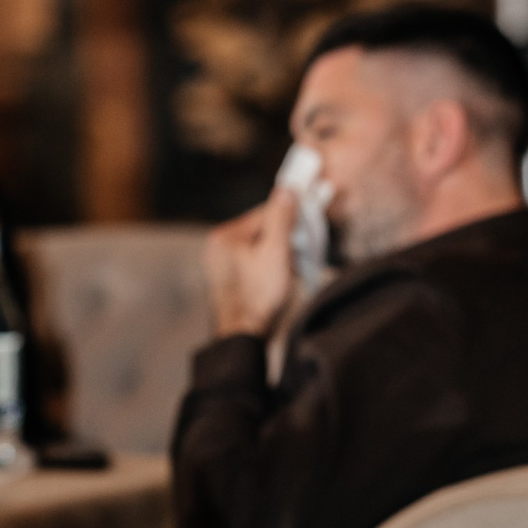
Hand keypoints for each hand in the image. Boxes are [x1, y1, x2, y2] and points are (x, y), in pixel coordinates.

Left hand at [203, 190, 297, 338]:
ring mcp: (221, 266)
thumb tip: (286, 189)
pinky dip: (272, 268)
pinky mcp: (229, 281)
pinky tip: (282, 280)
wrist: (243, 338)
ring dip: (281, 254)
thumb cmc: (259, 297)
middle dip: (286, 239)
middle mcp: (217, 248)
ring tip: (292, 270)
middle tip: (302, 251)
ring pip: (261, 248)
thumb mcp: (276, 251)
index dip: (290, 215)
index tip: (311, 216)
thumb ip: (281, 218)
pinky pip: (255, 264)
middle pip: (262, 230)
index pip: (264, 212)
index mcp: (224, 236)